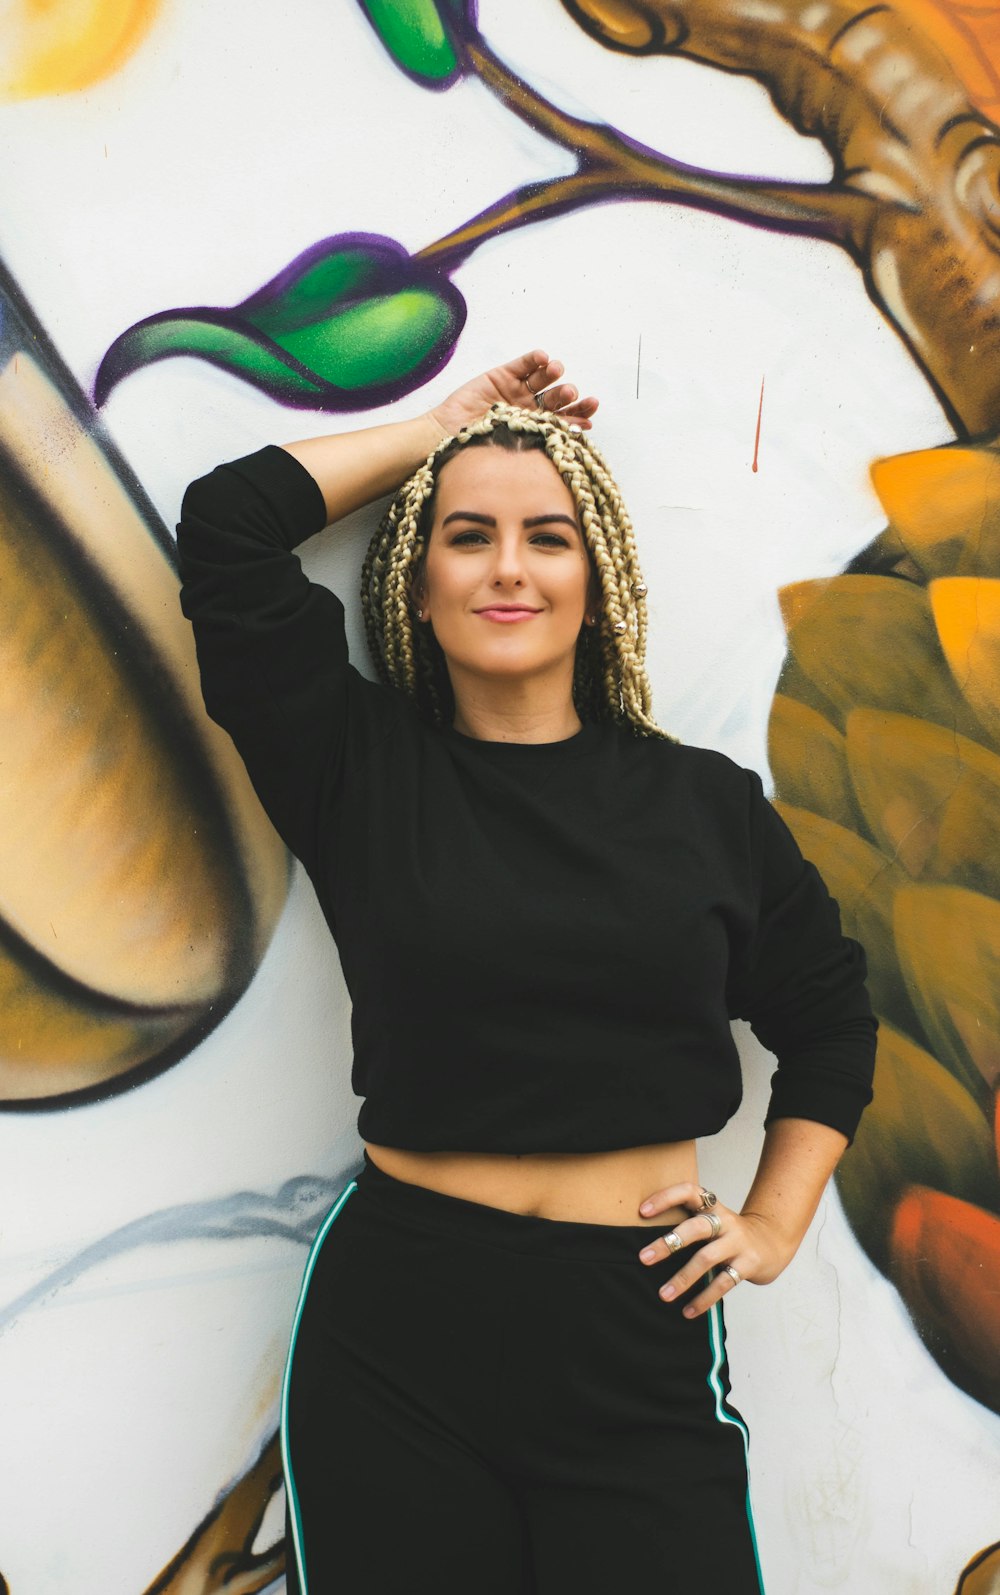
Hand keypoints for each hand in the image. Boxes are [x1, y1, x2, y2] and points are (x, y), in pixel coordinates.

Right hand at [428, 348, 598, 437]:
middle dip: (568, 395)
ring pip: (543, 379)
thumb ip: (542, 444)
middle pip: (558, 398)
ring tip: (557, 371)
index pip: (565, 421)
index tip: (591, 414)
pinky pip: (523, 364)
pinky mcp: (502, 375)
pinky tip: (543, 358)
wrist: (447, 438)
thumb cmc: (478, 451)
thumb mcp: (515, 451)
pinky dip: (534, 359)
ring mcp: (517, 391)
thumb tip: (574, 442)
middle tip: (571, 393)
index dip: (579, 416)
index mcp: (538, 429)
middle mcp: (531, 409)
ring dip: (553, 373)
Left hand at [635, 1181, 799, 1317]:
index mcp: (712, 1206)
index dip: (665, 1198)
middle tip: (643, 1258)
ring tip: (663, 1295)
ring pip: (707, 1258)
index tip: (642, 1211)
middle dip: (668, 1243)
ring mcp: (738, 1242)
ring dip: (683, 1278)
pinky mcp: (749, 1263)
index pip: (688, 1191)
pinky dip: (704, 1298)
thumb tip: (647, 1246)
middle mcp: (725, 1220)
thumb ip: (688, 1224)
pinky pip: (723, 1283)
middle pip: (695, 1227)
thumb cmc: (728, 1233)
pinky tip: (688, 1311)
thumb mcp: (711, 1220)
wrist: (772, 1241)